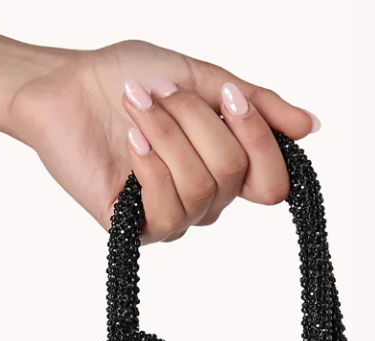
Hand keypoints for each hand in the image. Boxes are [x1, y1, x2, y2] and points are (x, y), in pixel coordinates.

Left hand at [7, 40, 319, 242]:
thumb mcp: (202, 79)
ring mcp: (172, 214)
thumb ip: (256, 104)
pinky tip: (131, 139)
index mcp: (226, 165)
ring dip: (168, 136)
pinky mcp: (136, 227)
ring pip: (202, 190)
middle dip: (197, 122)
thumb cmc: (126, 78)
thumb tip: (311, 126)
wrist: (63, 84)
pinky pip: (168, 212)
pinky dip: (151, 166)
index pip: (273, 183)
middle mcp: (205, 197)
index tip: (230, 97)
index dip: (260, 141)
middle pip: (235, 176)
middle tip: (161, 93)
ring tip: (137, 106)